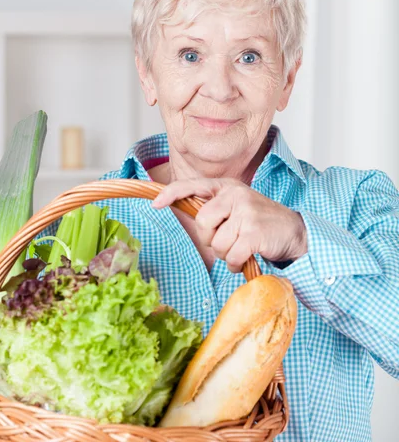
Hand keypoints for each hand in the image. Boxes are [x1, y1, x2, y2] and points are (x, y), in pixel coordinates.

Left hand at [152, 178, 306, 272]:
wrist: (295, 232)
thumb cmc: (258, 223)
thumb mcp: (235, 207)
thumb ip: (212, 208)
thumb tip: (177, 206)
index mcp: (227, 186)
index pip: (193, 185)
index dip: (172, 193)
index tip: (155, 203)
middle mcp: (235, 194)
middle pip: (202, 222)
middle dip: (209, 239)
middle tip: (227, 240)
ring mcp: (246, 211)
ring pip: (216, 243)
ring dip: (225, 254)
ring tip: (240, 248)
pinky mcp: (254, 231)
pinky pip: (230, 256)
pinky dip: (234, 264)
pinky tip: (245, 258)